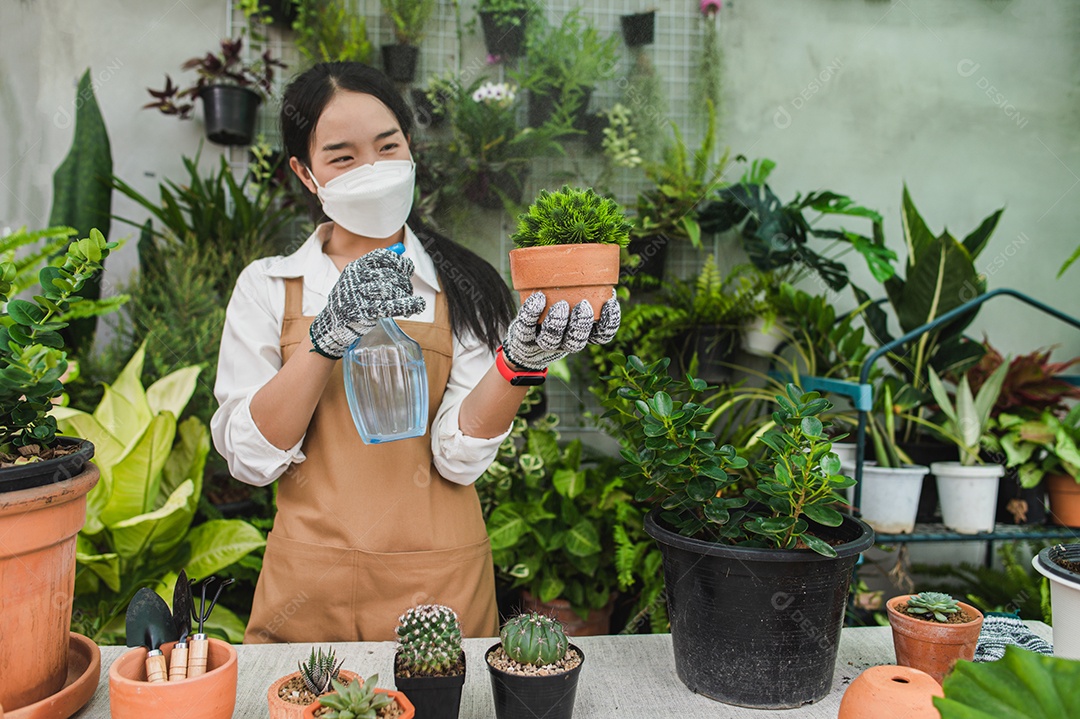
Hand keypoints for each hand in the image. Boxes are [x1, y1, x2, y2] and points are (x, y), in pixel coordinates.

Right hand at [309, 248, 425, 358]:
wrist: (333, 323)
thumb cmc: (352, 298)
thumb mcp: (360, 277)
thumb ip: (379, 264)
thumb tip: (401, 249)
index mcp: (356, 267)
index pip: (382, 256)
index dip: (398, 261)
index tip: (407, 268)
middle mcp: (357, 278)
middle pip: (390, 275)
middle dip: (404, 282)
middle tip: (407, 290)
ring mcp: (359, 295)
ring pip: (392, 289)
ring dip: (405, 295)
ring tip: (407, 299)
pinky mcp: (364, 311)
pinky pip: (391, 306)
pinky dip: (408, 305)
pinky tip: (418, 304)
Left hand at [503, 291, 620, 370]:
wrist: (525, 343)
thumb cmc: (556, 316)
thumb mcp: (574, 304)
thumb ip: (585, 291)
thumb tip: (600, 266)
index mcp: (581, 335)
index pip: (601, 336)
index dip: (609, 322)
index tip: (610, 302)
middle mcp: (564, 343)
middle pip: (576, 341)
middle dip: (581, 324)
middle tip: (583, 305)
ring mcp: (543, 342)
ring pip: (552, 339)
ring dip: (558, 322)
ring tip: (560, 304)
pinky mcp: (523, 336)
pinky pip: (526, 326)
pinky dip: (532, 312)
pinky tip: (538, 298)